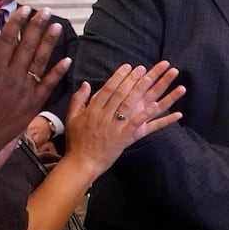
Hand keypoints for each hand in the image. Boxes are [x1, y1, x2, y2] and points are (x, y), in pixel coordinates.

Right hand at [0, 9, 69, 154]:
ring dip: (50, 42)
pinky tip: (67, 59)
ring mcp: (25, 90)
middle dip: (37, 27)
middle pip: (27, 46)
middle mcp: (12, 77)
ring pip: (40, 62)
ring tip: (58, 26)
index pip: (7, 40)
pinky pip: (49, 85)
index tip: (25, 9)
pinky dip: (58, 72)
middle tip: (46, 11)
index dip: (17, 23)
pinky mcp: (34, 104)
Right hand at [64, 62, 184, 173]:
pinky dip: (147, 114)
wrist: (82, 162)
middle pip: (121, 93)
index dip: (119, 76)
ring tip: (152, 78)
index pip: (108, 89)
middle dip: (132, 79)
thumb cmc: (77, 140)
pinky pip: (138, 124)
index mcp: (92, 109)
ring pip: (129, 104)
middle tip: (143, 68)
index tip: (128, 66)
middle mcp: (104, 115)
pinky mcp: (124, 138)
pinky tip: (157, 105)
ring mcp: (115, 126)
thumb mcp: (72, 117)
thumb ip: (79, 99)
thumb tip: (85, 83)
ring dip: (141, 90)